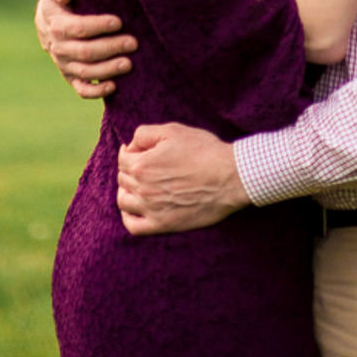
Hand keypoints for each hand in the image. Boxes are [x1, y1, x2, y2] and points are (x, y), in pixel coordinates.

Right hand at [38, 0, 134, 98]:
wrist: (50, 19)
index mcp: (55, 25)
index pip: (76, 28)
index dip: (97, 26)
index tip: (118, 22)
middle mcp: (57, 47)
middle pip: (84, 52)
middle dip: (110, 47)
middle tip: (133, 42)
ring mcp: (64, 63)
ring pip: (85, 72)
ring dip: (107, 69)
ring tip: (129, 64)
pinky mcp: (71, 75)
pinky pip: (81, 88)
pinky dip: (96, 91)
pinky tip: (114, 87)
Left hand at [116, 122, 248, 234]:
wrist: (232, 177)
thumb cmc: (206, 151)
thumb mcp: (175, 130)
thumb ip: (144, 133)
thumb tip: (130, 145)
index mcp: (141, 165)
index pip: (123, 158)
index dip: (131, 152)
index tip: (141, 151)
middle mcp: (141, 188)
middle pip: (123, 179)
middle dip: (131, 170)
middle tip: (147, 166)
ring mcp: (150, 208)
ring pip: (123, 201)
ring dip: (126, 192)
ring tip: (138, 187)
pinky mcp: (162, 224)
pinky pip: (133, 226)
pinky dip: (128, 218)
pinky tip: (134, 210)